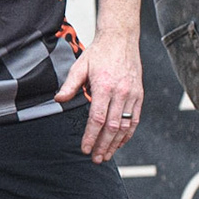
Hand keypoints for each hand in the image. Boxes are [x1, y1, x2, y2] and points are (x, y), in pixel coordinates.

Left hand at [54, 30, 141, 163]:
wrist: (121, 39)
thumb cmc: (99, 53)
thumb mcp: (80, 65)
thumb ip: (70, 85)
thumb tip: (58, 99)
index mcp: (104, 87)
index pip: (97, 118)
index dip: (91, 136)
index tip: (85, 148)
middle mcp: (121, 93)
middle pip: (112, 127)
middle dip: (103, 145)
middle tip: (96, 159)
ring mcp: (133, 95)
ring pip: (125, 126)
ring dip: (116, 144)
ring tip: (107, 156)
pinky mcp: (139, 95)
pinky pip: (135, 119)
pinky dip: (128, 134)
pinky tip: (120, 143)